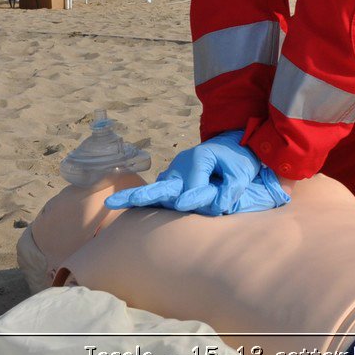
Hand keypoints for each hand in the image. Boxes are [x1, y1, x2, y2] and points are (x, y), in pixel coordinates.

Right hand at [104, 131, 288, 215]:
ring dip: (139, 198)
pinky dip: (149, 198)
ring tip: (113, 204)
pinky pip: (161, 190)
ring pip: (159, 191)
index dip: (203, 199)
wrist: (238, 146)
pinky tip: (128, 206)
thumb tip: (215, 208)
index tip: (214, 208)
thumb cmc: (240, 159)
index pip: (195, 189)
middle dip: (139, 196)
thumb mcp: (241, 173)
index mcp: (198, 159)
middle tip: (113, 202)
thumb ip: (229, 191)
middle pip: (161, 187)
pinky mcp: (175, 179)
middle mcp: (182, 165)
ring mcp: (175, 172)